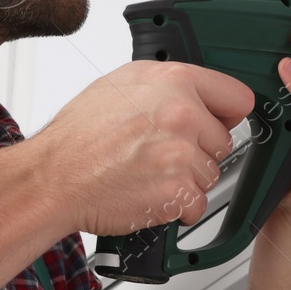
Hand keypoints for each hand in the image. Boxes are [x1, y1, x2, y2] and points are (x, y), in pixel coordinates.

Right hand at [33, 60, 254, 234]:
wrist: (54, 177)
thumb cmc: (78, 137)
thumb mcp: (120, 85)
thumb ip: (166, 87)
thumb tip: (196, 96)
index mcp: (172, 81)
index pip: (237, 97)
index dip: (225, 115)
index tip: (217, 124)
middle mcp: (181, 113)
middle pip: (223, 142)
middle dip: (198, 152)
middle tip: (159, 155)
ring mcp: (181, 153)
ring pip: (210, 175)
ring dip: (185, 181)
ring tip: (147, 174)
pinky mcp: (177, 190)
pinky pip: (196, 204)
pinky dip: (176, 208)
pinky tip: (148, 193)